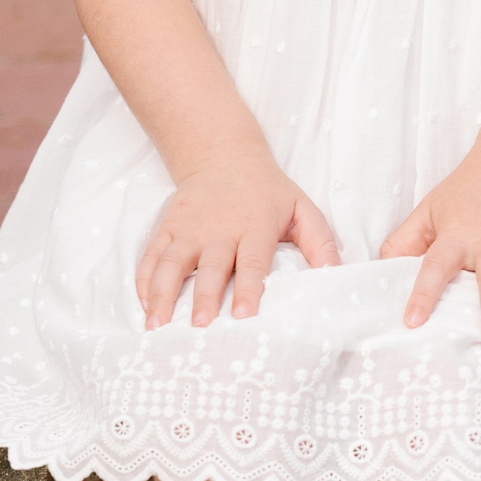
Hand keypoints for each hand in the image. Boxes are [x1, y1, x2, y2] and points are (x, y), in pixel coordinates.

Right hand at [136, 143, 339, 330]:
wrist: (224, 154)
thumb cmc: (268, 191)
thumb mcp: (301, 208)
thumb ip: (320, 242)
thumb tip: (336, 276)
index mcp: (256, 225)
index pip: (253, 261)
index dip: (250, 288)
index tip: (245, 316)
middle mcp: (220, 228)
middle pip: (212, 266)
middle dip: (206, 296)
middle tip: (201, 326)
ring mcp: (190, 227)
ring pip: (174, 262)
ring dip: (164, 293)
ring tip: (156, 325)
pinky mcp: (168, 226)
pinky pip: (152, 253)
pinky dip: (145, 278)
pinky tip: (144, 303)